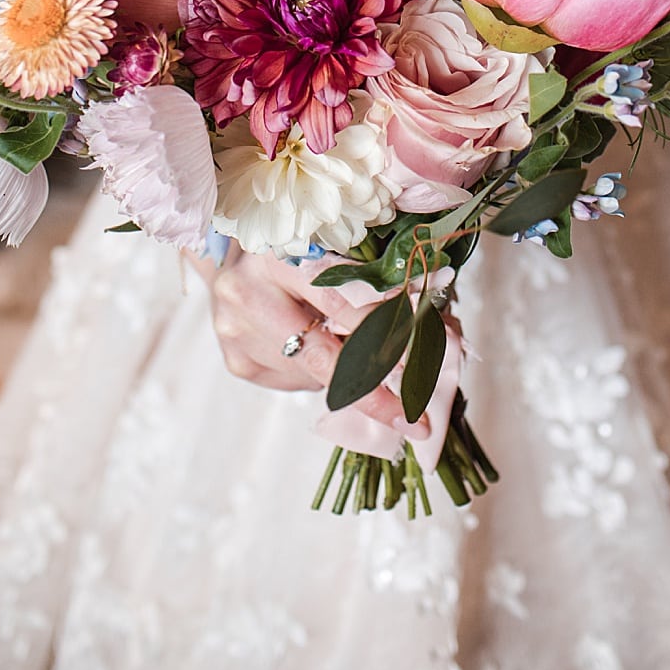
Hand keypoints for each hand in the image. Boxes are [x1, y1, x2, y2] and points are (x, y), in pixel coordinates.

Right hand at [188, 246, 428, 438]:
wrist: (239, 259)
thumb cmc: (301, 251)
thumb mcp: (333, 251)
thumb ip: (375, 282)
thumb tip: (433, 328)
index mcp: (279, 254)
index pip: (341, 302)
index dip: (384, 332)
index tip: (419, 362)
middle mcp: (248, 293)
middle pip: (322, 356)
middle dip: (373, 391)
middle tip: (410, 418)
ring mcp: (236, 331)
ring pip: (312, 375)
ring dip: (345, 376)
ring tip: (358, 355)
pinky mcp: (236, 361)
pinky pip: (294, 383)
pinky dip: (318, 376)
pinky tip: (317, 349)